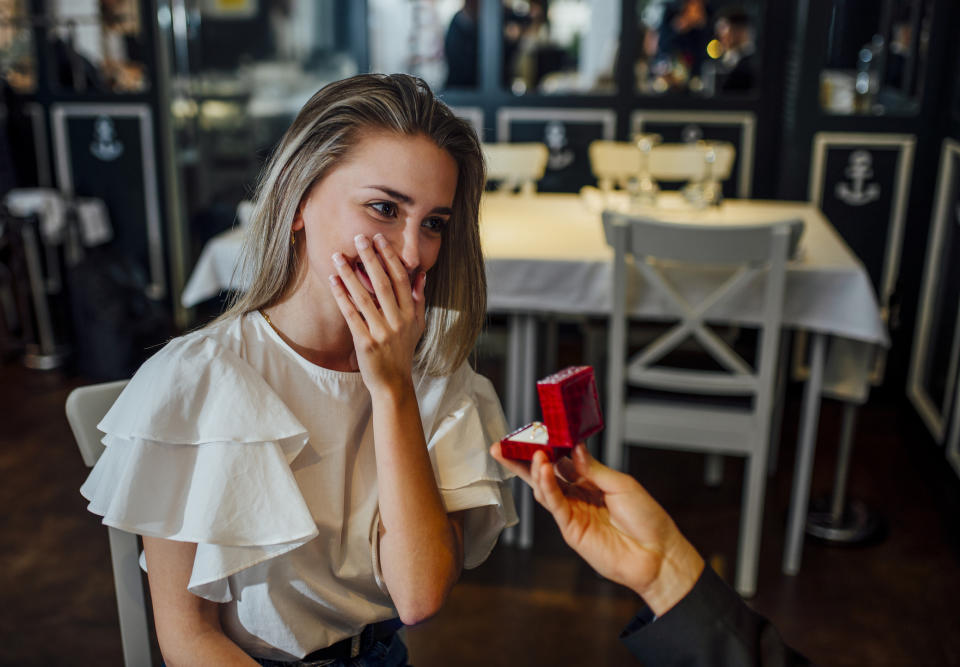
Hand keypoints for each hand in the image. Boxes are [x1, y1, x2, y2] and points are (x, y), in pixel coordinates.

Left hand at [329, 233, 424, 395]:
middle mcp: (398, 321)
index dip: (390, 258)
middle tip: (359, 238)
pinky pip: (351, 314)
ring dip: (349, 274)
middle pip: (383, 283)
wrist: (393, 382)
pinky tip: (333, 281)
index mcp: (411, 314)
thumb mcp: (417, 325)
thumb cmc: (403, 350)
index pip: (401, 279)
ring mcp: (382, 332)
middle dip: (371, 258)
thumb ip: (418, 298)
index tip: (380, 239)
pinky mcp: (365, 342)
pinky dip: (342, 296)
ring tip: (338, 256)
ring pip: (364, 297)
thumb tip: (421, 273)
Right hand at [491, 442, 703, 614]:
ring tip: (533, 454)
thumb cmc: (647, 519)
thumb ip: (593, 468)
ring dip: (535, 471)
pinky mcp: (571, 530)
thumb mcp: (622, 484)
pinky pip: (555, 505)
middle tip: (504, 445)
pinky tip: (543, 471)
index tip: (532, 433)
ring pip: (545, 489)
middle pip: (545, 475)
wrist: (658, 554)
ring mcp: (573, 513)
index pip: (562, 461)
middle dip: (523, 461)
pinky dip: (546, 487)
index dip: (547, 447)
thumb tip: (573, 448)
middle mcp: (578, 496)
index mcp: (591, 481)